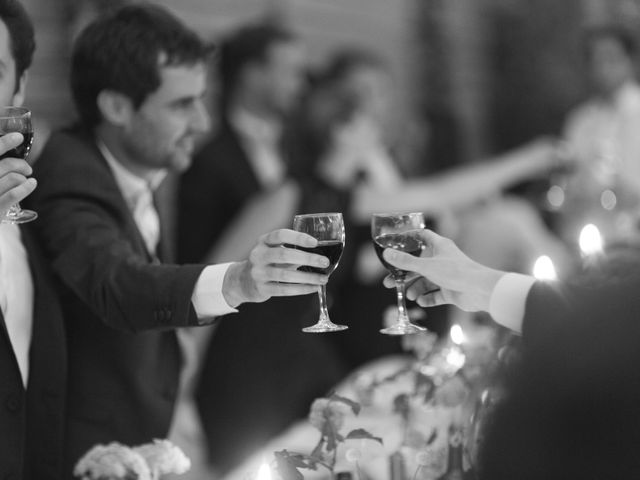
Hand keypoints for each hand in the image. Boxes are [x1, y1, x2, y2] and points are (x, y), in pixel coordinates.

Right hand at [0, 132, 35, 215]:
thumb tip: (11, 158)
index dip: (4, 142)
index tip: (17, 136)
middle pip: (7, 165)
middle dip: (21, 164)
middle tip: (27, 169)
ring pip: (13, 178)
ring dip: (23, 177)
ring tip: (24, 180)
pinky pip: (14, 194)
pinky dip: (26, 187)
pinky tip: (32, 183)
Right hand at [222, 229, 329, 306]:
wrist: (241, 281)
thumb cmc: (266, 263)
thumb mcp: (272, 250)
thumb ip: (290, 249)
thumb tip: (319, 254)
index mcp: (263, 241)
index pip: (280, 235)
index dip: (298, 238)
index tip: (315, 242)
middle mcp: (258, 255)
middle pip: (284, 255)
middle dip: (307, 258)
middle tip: (324, 262)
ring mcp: (258, 273)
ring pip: (285, 275)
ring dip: (307, 277)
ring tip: (323, 278)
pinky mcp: (261, 289)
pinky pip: (284, 290)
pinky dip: (301, 289)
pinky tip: (314, 287)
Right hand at [382, 229, 504, 311]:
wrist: (480, 291)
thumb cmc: (456, 272)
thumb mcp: (426, 266)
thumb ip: (405, 262)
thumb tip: (387, 254)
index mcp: (439, 246)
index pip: (422, 237)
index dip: (409, 239)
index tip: (395, 244)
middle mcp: (443, 259)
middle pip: (419, 264)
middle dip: (405, 274)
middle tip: (390, 282)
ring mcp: (447, 276)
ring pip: (426, 281)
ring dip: (416, 288)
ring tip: (410, 296)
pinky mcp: (451, 290)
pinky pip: (435, 294)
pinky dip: (427, 298)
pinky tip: (421, 302)